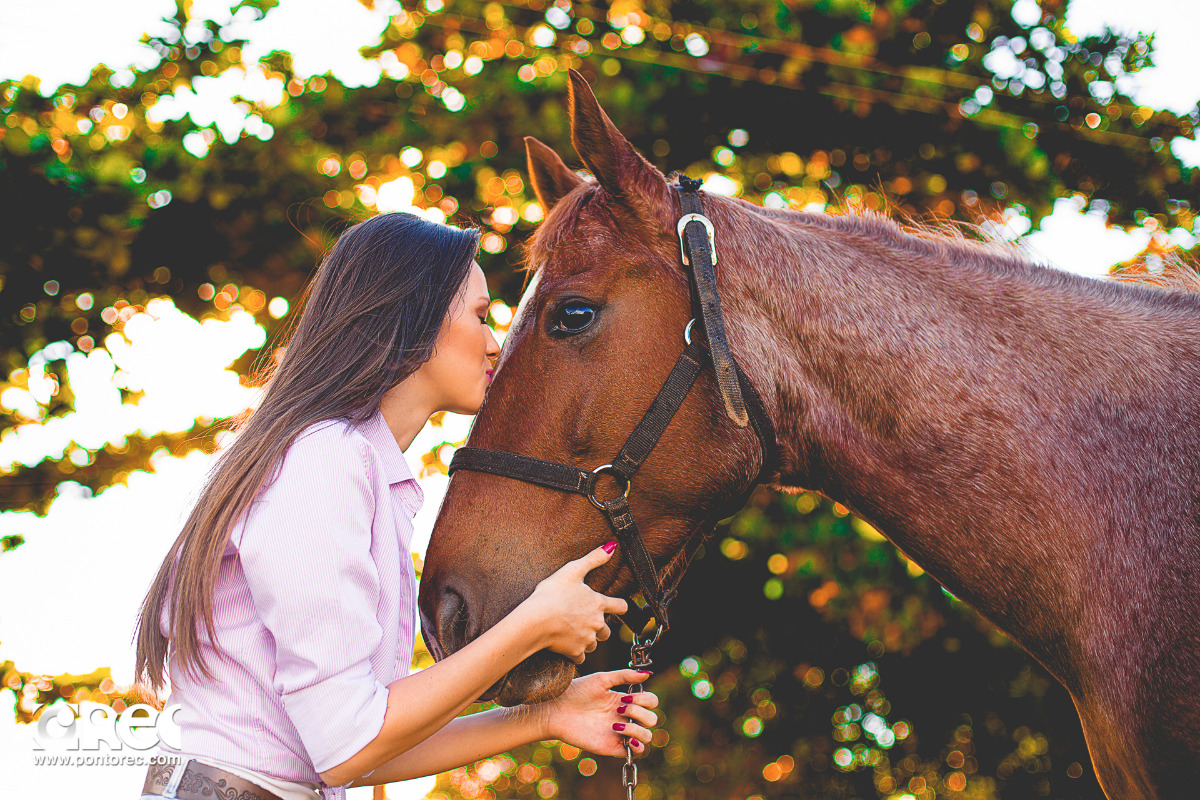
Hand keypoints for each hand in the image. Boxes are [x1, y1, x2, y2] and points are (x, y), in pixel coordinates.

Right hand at [516, 543, 628, 662]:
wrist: (536, 621)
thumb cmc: (552, 594)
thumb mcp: (572, 570)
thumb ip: (594, 558)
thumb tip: (612, 546)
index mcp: (599, 604)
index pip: (621, 607)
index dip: (619, 606)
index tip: (616, 606)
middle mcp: (597, 623)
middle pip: (608, 630)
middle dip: (600, 627)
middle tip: (586, 620)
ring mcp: (587, 639)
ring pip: (595, 644)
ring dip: (589, 640)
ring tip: (574, 632)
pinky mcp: (576, 652)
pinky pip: (581, 657)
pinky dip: (576, 653)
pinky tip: (566, 646)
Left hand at [541, 669, 658, 756]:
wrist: (557, 709)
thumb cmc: (576, 692)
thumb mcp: (601, 679)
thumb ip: (624, 676)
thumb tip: (648, 673)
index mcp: (624, 701)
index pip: (650, 702)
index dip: (645, 700)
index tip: (625, 697)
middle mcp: (625, 717)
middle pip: (652, 719)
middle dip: (640, 712)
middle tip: (619, 708)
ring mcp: (620, 733)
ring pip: (647, 736)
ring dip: (638, 729)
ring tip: (617, 725)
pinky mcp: (613, 747)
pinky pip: (637, 752)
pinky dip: (638, 746)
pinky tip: (625, 738)